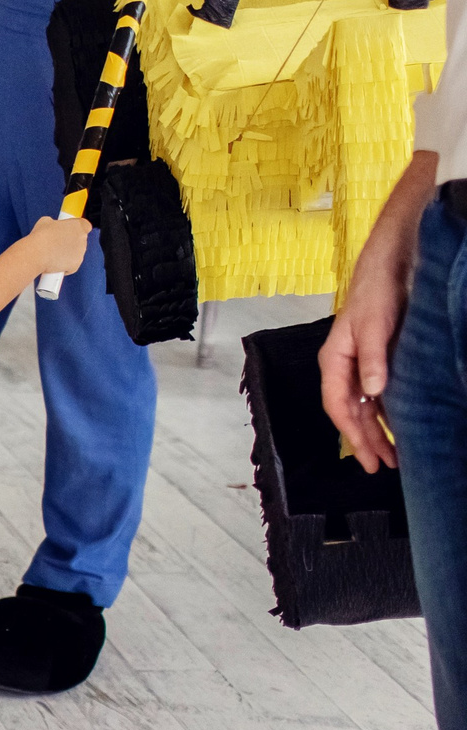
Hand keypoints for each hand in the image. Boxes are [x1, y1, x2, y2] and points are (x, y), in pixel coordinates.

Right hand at [26, 214, 92, 274]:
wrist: (37, 253)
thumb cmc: (40, 236)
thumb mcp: (46, 221)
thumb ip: (55, 223)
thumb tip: (52, 226)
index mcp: (79, 225)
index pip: (86, 225)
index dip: (76, 228)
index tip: (68, 230)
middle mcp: (83, 239)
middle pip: (80, 240)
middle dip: (70, 241)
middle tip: (56, 242)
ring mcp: (80, 253)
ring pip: (76, 253)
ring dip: (67, 253)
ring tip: (52, 252)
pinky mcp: (75, 265)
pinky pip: (71, 265)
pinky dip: (64, 265)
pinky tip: (54, 262)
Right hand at [323, 245, 408, 471]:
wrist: (391, 261)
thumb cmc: (377, 290)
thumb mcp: (376, 324)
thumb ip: (372, 358)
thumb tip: (371, 393)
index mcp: (335, 359)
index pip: (338, 405)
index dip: (353, 434)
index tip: (369, 457)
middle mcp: (344, 365)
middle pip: (350, 411)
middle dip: (365, 440)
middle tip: (382, 467)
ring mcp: (360, 362)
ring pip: (363, 405)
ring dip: (376, 430)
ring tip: (392, 455)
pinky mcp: (377, 357)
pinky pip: (375, 394)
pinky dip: (384, 413)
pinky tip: (395, 425)